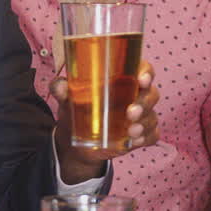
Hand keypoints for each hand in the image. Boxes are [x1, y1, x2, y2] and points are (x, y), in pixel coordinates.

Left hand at [50, 61, 159, 181]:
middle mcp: (135, 95)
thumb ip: (62, 89)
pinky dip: (146, 138)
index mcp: (122, 78)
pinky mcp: (140, 134)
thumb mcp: (67, 98)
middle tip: (130, 112)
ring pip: (152, 115)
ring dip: (144, 123)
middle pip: (151, 93)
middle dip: (144, 102)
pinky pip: (152, 135)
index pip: (143, 69)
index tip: (141, 79)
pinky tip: (134, 141)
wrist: (75, 140)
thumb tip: (59, 86)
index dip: (146, 72)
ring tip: (130, 131)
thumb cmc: (76, 108)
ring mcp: (140, 115)